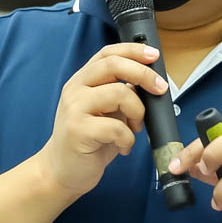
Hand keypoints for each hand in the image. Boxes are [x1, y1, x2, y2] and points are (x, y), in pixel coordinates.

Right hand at [35, 42, 168, 199]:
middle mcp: (75, 89)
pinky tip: (123, 147)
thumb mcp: (106, 112)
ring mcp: (74, 109)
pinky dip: (128, 139)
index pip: (107, 54)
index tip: (154, 56)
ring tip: (134, 128)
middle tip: (160, 88)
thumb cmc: (89, 142)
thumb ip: (121, 94)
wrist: (61, 171)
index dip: (133, 51)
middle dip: (143, 74)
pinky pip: (117, 127)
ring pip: (119, 93)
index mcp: (82, 81)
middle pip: (113, 65)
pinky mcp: (78, 131)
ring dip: (137, 112)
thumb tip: (150, 83)